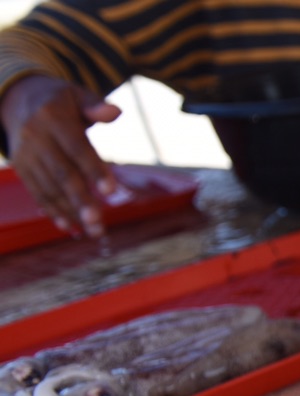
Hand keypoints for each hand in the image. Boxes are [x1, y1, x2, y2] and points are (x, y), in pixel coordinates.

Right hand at [1, 75, 120, 237]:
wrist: (18, 99)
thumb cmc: (60, 101)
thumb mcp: (76, 95)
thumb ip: (95, 106)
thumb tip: (115, 112)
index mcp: (53, 118)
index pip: (77, 148)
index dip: (94, 170)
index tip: (112, 191)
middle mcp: (36, 137)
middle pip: (62, 173)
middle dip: (81, 200)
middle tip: (97, 224)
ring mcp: (26, 154)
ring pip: (49, 187)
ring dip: (71, 212)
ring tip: (92, 231)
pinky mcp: (21, 167)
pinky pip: (37, 191)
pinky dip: (52, 210)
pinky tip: (70, 226)